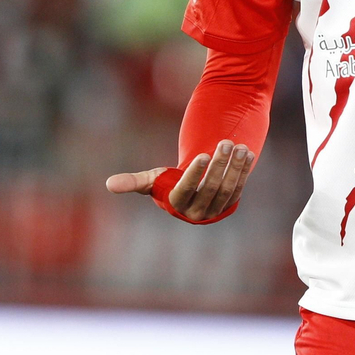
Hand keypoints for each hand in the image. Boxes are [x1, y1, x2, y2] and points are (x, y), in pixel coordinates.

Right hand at [105, 140, 255, 220]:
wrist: (190, 191)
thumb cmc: (167, 183)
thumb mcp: (152, 180)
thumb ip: (132, 182)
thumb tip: (108, 184)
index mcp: (177, 205)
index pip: (186, 191)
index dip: (195, 174)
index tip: (202, 154)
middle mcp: (197, 212)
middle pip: (211, 188)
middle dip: (219, 164)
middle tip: (224, 142)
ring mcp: (216, 210)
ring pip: (227, 188)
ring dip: (234, 166)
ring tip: (237, 145)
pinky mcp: (229, 204)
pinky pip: (238, 187)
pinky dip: (243, 170)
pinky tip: (246, 153)